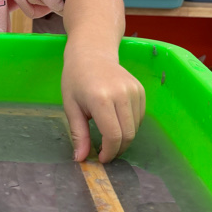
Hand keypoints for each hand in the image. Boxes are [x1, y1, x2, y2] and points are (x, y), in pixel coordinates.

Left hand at [61, 47, 144, 163]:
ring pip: (136, 128)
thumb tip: (81, 159)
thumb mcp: (71, 106)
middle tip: (105, 151)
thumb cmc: (75, 79)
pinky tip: (116, 120)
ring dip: (124, 137)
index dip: (109, 152)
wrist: (91, 53)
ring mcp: (134, 91)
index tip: (101, 158)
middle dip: (117, 149)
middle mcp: (121, 94)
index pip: (113, 136)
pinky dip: (130, 125)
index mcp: (101, 99)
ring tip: (108, 134)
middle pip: (128, 134)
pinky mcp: (141, 90)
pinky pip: (140, 117)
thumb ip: (79, 133)